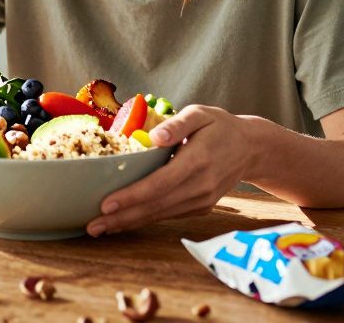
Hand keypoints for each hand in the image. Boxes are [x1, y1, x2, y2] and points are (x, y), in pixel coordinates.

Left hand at [86, 105, 251, 235]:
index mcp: (198, 160)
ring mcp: (202, 200)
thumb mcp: (201, 114)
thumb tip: (155, 137)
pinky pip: (169, 215)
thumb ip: (177, 124)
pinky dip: (145, 220)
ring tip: (100, 229)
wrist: (251, 148)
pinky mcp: (201, 206)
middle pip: (156, 206)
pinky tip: (123, 222)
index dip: (132, 196)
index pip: (160, 183)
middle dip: (122, 218)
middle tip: (92, 226)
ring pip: (160, 215)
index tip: (106, 204)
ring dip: (129, 224)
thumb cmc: (220, 126)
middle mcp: (200, 186)